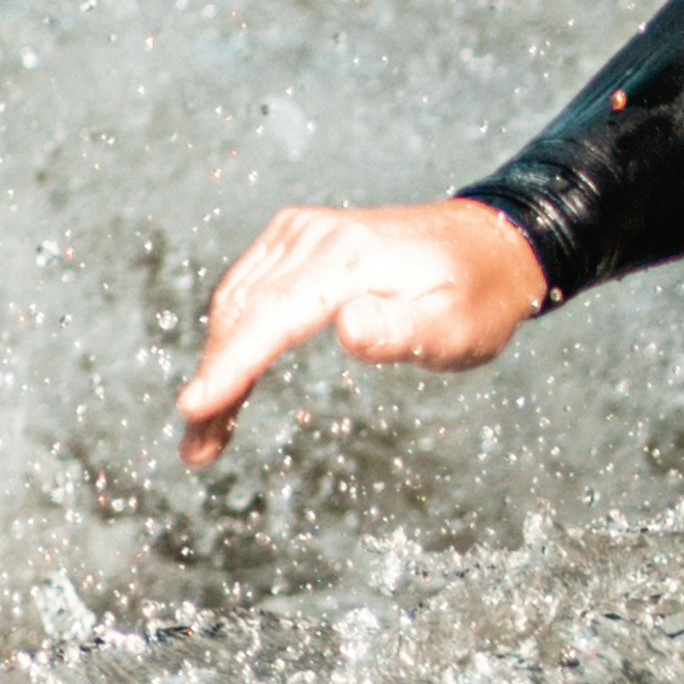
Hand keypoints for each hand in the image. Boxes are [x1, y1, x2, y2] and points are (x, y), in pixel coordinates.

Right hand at [179, 190, 546, 467]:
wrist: (488, 243)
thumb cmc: (476, 295)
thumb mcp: (455, 327)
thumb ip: (402, 330)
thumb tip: (348, 326)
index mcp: (350, 258)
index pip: (273, 316)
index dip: (232, 366)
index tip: (195, 408)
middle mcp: (314, 236)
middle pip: (243, 314)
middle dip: (216, 383)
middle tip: (198, 449)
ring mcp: (299, 233)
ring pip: (235, 305)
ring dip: (216, 369)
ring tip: (205, 437)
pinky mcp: (294, 241)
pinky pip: (247, 292)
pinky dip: (231, 339)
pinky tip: (227, 386)